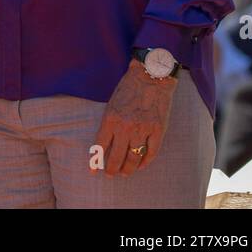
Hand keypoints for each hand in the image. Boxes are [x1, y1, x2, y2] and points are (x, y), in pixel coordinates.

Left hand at [93, 59, 176, 175]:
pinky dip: (145, 162)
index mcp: (110, 119)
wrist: (151, 77)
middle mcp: (125, 127)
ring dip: (128, 169)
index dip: (96, 162)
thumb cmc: (128, 89)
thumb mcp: (112, 104)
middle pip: (117, 157)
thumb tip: (105, 145)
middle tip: (111, 175)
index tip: (93, 171)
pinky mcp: (158, 130)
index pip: (100, 146)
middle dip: (112, 169)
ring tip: (125, 173)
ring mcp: (143, 129)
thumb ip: (109, 123)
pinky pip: (151, 153)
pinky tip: (140, 165)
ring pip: (134, 158)